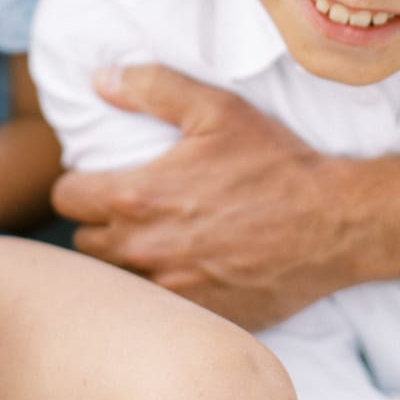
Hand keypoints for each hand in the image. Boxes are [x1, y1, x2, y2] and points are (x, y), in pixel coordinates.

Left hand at [51, 65, 353, 328]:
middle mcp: (143, 250)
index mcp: (137, 197)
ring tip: (155, 239)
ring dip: (125, 260)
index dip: (79, 182)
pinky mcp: (197, 319)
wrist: (333, 224)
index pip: (66, 197)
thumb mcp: (215, 108)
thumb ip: (151, 87)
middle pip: (84, 242)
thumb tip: (100, 80)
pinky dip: (161, 293)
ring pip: (114, 282)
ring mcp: (169, 293)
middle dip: (100, 222)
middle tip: (132, 207)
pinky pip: (155, 313)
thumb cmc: (273, 162)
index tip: (102, 177)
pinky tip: (186, 270)